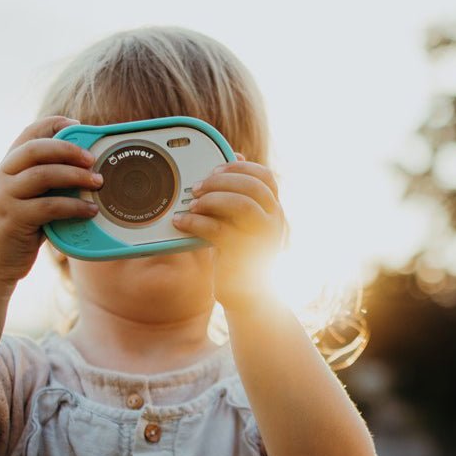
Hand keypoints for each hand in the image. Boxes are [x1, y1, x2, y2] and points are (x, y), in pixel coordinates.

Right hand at [0, 116, 100, 288]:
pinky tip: (90, 210)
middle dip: (68, 148)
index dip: (52, 124)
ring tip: (98, 182)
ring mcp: (4, 198)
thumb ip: (44, 189)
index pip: (27, 135)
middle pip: (36, 149)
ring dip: (75, 176)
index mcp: (4, 170)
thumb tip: (82, 177)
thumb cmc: (14, 237)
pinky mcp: (13, 220)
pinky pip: (49, 206)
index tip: (77, 125)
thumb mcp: (25, 205)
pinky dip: (73, 206)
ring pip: (43, 174)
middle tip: (93, 158)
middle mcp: (1, 178)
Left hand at [171, 154, 285, 311]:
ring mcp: (260, 239)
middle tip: (196, 187)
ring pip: (240, 204)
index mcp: (274, 211)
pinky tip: (181, 222)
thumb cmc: (242, 255)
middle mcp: (273, 222)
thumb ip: (241, 197)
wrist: (249, 296)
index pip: (265, 177)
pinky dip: (195, 222)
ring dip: (211, 199)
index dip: (239, 169)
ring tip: (192, 204)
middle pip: (252, 186)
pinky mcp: (242, 255)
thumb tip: (237, 160)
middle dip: (220, 181)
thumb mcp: (244, 224)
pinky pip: (217, 229)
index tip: (216, 170)